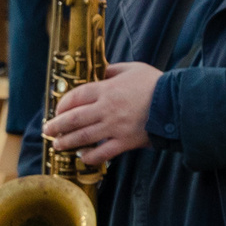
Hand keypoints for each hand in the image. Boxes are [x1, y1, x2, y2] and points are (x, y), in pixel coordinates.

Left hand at [45, 60, 162, 163]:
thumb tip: (99, 71)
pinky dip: (90, 157)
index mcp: (106, 89)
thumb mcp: (133, 69)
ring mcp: (114, 127)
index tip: (57, 110)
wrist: (177, 104)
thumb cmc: (156, 84)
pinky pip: (102, 153)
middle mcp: (106, 109)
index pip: (75, 97)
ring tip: (58, 146)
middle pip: (73, 119)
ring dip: (67, 142)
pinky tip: (83, 156)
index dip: (62, 105)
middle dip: (56, 126)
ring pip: (83, 137)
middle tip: (48, 131)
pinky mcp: (125, 142)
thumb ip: (112, 70)